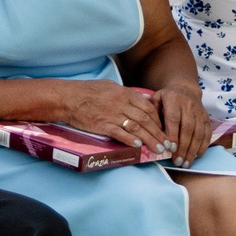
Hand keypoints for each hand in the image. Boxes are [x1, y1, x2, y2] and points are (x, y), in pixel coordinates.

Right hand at [57, 80, 172, 155]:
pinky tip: (138, 146)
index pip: (147, 107)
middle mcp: (121, 103)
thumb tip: (141, 99)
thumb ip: (125, 93)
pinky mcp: (103, 125)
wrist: (68, 97)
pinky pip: (120, 133)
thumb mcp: (109, 86)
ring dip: (149, 139)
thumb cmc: (87, 91)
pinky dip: (131, 140)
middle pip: (145, 119)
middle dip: (158, 133)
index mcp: (124, 93)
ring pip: (136, 128)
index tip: (164, 129)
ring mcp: (112, 114)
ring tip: (158, 149)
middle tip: (167, 143)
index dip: (158, 119)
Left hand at [151, 82, 214, 165]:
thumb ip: (152, 112)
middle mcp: (189, 105)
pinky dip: (202, 146)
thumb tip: (147, 129)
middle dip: (183, 147)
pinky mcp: (207, 118)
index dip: (173, 135)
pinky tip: (196, 156)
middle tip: (177, 162)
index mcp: (173, 99)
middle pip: (187, 129)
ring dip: (192, 150)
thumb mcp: (156, 99)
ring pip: (198, 133)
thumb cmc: (167, 98)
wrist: (186, 90)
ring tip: (185, 163)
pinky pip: (207, 134)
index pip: (174, 119)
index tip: (170, 149)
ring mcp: (200, 112)